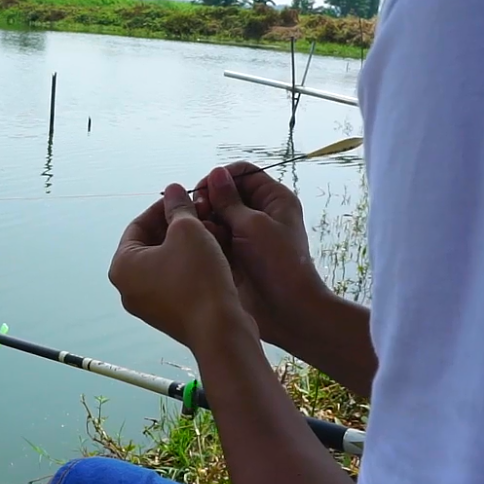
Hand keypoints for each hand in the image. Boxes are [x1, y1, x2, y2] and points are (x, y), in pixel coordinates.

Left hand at [108, 183, 256, 351]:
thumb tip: (173, 190)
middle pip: (152, 243)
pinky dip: (193, 263)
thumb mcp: (188, 231)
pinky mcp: (171, 314)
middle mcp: (129, 288)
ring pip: (168, 261)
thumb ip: (178, 207)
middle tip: (201, 212)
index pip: (138, 225)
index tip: (184, 197)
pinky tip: (216, 251)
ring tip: (213, 229)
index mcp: (122, 266)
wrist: (220, 330)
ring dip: (190, 242)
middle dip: (179, 224)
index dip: (163, 206)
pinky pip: (178, 280)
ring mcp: (149, 304)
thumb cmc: (198, 279)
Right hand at [192, 164, 332, 350]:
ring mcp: (245, 235)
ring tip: (199, 233)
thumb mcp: (253, 226)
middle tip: (197, 214)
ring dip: (205, 222)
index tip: (203, 191)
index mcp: (273, 199)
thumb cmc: (278, 264)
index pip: (242, 173)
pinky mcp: (233, 253)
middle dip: (208, 201)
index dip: (221, 178)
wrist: (286, 310)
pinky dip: (205, 239)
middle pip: (225, 194)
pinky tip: (201, 247)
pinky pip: (213, 237)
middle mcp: (259, 213)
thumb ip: (229, 200)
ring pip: (215, 216)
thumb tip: (215, 173)